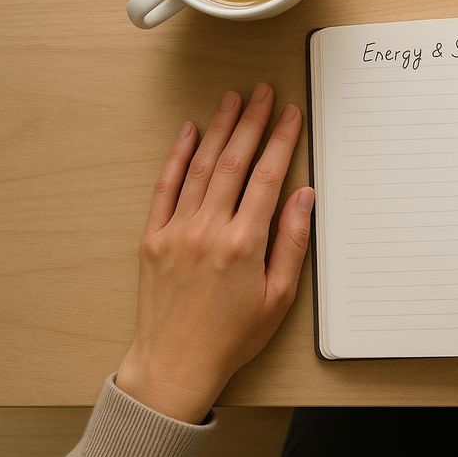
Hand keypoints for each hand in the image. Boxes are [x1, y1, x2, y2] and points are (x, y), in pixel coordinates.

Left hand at [116, 83, 313, 423]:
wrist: (175, 363)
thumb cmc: (231, 336)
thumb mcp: (279, 297)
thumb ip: (293, 242)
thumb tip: (304, 197)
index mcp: (244, 243)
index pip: (267, 177)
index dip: (281, 141)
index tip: (290, 115)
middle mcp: (208, 230)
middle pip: (234, 162)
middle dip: (252, 122)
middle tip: (263, 93)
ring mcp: (177, 231)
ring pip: (201, 167)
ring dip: (219, 129)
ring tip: (233, 100)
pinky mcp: (153, 238)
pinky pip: (165, 187)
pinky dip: (177, 156)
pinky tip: (189, 132)